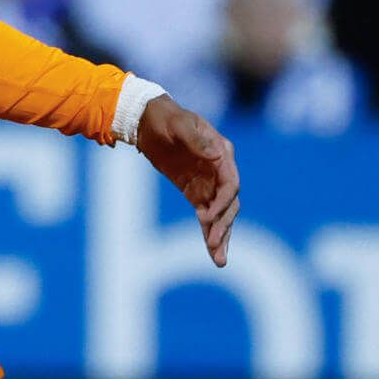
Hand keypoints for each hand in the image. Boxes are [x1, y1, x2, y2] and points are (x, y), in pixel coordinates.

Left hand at [135, 94, 239, 267]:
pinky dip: (207, 232)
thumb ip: (195, 140)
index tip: (208, 216)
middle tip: (214, 245)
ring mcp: (208, 182)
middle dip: (223, 225)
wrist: (147, 119)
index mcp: (221, 153)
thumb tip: (215, 154)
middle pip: (229, 204)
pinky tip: (210, 251)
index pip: (231, 183)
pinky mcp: (194, 191)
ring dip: (221, 236)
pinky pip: (205, 215)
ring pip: (220, 214)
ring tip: (219, 260)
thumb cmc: (165, 118)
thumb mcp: (178, 124)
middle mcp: (219, 170)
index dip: (223, 201)